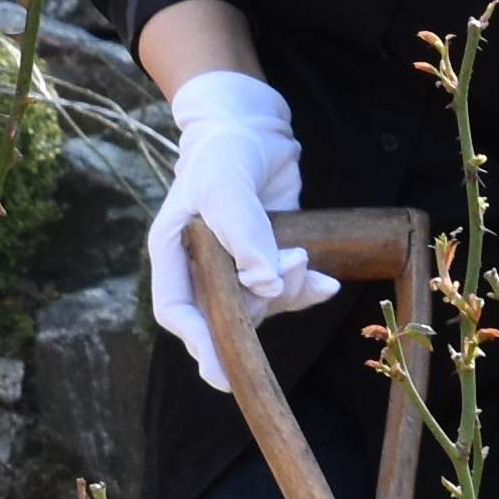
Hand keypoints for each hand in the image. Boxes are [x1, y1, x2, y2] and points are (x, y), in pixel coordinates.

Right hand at [146, 68, 334, 392]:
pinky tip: (326, 284)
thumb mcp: (224, 186)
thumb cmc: (223, 151)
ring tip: (303, 260)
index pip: (179, 312)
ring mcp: (236, 266)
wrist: (251, 125)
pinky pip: (286, 292)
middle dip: (259, 311)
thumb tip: (266, 288)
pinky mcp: (267, 259)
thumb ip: (242, 236)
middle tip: (287, 280)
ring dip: (289, 294)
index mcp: (172, 253)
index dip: (199, 344)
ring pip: (261, 306)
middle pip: (224, 315)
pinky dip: (308, 291)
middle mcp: (201, 267)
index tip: (221, 372)